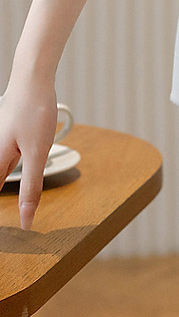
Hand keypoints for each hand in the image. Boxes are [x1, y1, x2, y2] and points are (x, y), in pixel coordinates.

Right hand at [0, 74, 59, 229]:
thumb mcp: (37, 152)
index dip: (0, 217)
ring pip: (1, 170)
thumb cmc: (34, 111)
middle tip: (16, 223)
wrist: (32, 77)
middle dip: (4, 195)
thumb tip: (25, 220)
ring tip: (11, 199)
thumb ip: (31, 186)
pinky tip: (13, 168)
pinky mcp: (5, 134)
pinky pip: (3, 159)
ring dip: (5, 182)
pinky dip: (8, 169)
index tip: (5, 238)